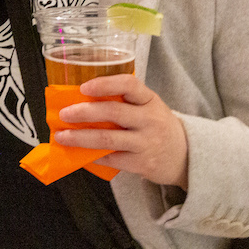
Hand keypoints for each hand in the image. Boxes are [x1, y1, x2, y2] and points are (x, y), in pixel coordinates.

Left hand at [56, 75, 188, 188]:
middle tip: (64, 113)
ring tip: (62, 136)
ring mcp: (146, 143)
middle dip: (84, 112)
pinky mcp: (142, 164)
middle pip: (113, 112)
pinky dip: (92, 156)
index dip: (105, 84)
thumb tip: (80, 99)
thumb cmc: (157, 125)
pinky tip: (78, 153)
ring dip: (80, 137)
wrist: (186, 156)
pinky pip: (112, 159)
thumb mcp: (149, 106)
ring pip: (108, 139)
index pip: (129, 85)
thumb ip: (124, 101)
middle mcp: (150, 119)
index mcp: (150, 99)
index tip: (84, 87)